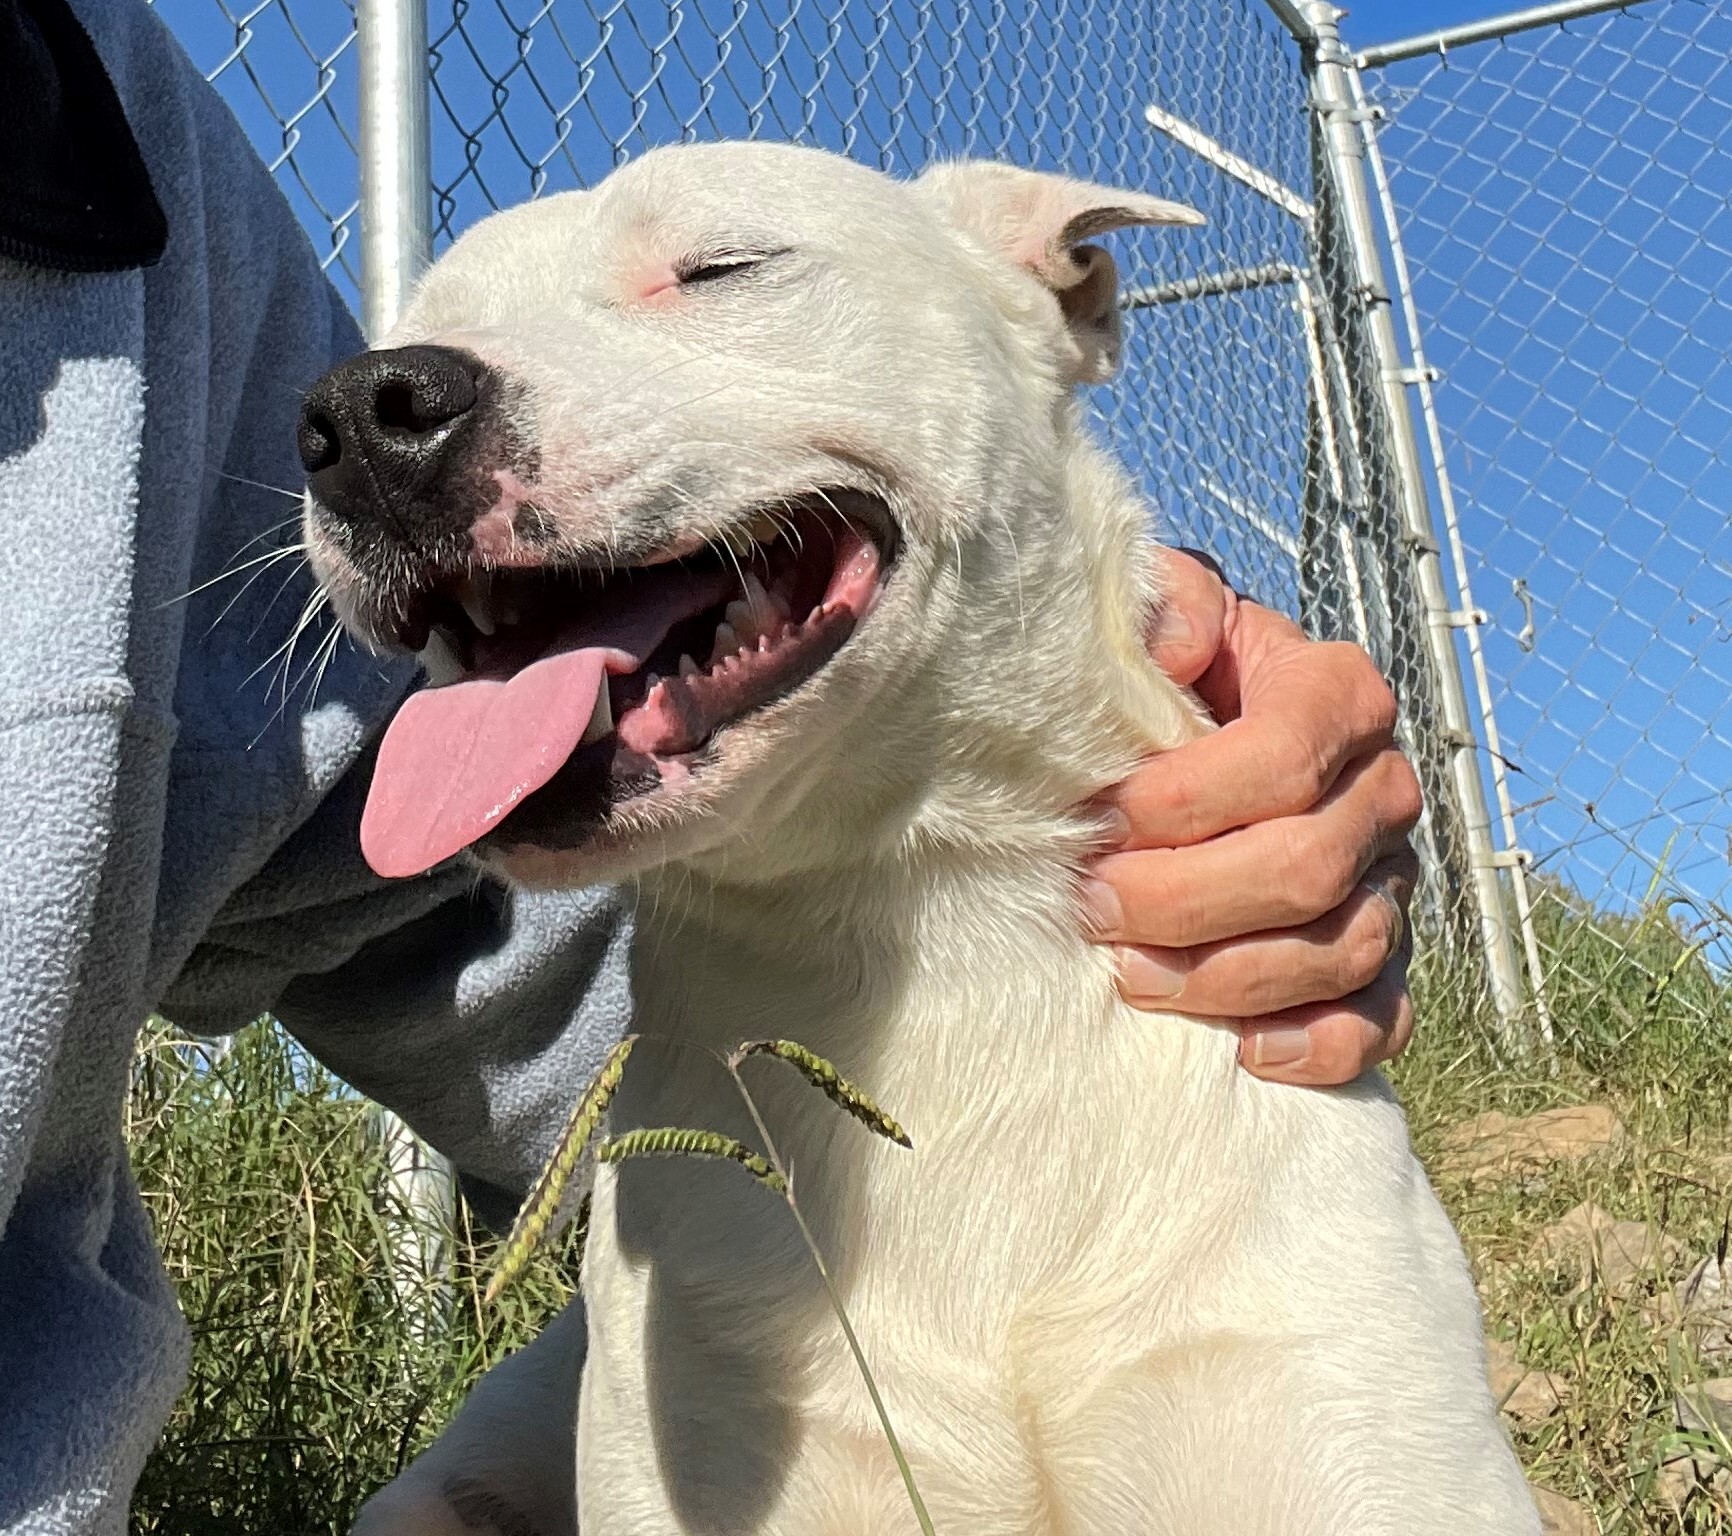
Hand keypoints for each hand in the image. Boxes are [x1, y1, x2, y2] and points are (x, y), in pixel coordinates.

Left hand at [1082, 549, 1422, 1085]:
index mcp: (1339, 695)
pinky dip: (1321, 1046)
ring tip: (1132, 976)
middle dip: (1189, 898)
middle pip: (1309, 865)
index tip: (1102, 819)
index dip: (1191, 801)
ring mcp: (1389, 880)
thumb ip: (1167, 601)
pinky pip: (1381, 1020)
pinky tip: (1244, 1052)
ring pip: (1342, 950)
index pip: (1288, 757)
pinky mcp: (1380, 959)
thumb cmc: (1166, 678)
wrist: (1194, 736)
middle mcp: (1380, 789)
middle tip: (1094, 905)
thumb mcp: (1161, 609)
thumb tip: (1175, 646)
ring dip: (1230, 976)